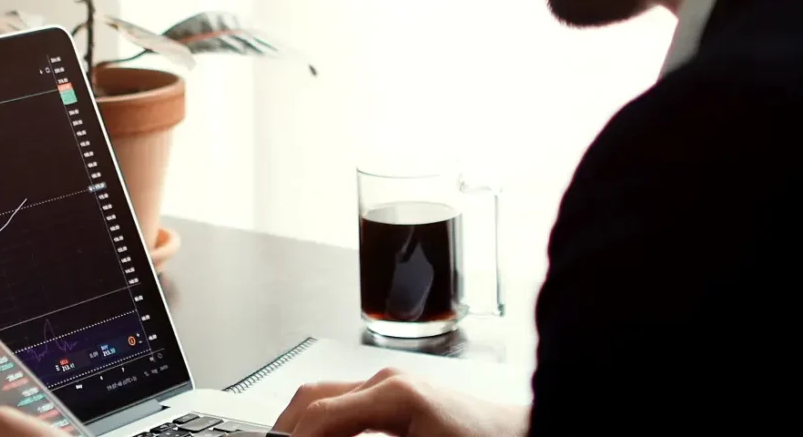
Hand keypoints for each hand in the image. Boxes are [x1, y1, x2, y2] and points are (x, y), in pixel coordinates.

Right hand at [272, 368, 527, 436]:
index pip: (319, 415)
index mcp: (393, 395)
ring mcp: (391, 383)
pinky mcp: (397, 394)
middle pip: (312, 396)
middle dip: (288, 429)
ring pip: (324, 395)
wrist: (523, 434)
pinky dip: (324, 422)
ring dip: (303, 424)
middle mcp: (387, 381)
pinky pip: (344, 401)